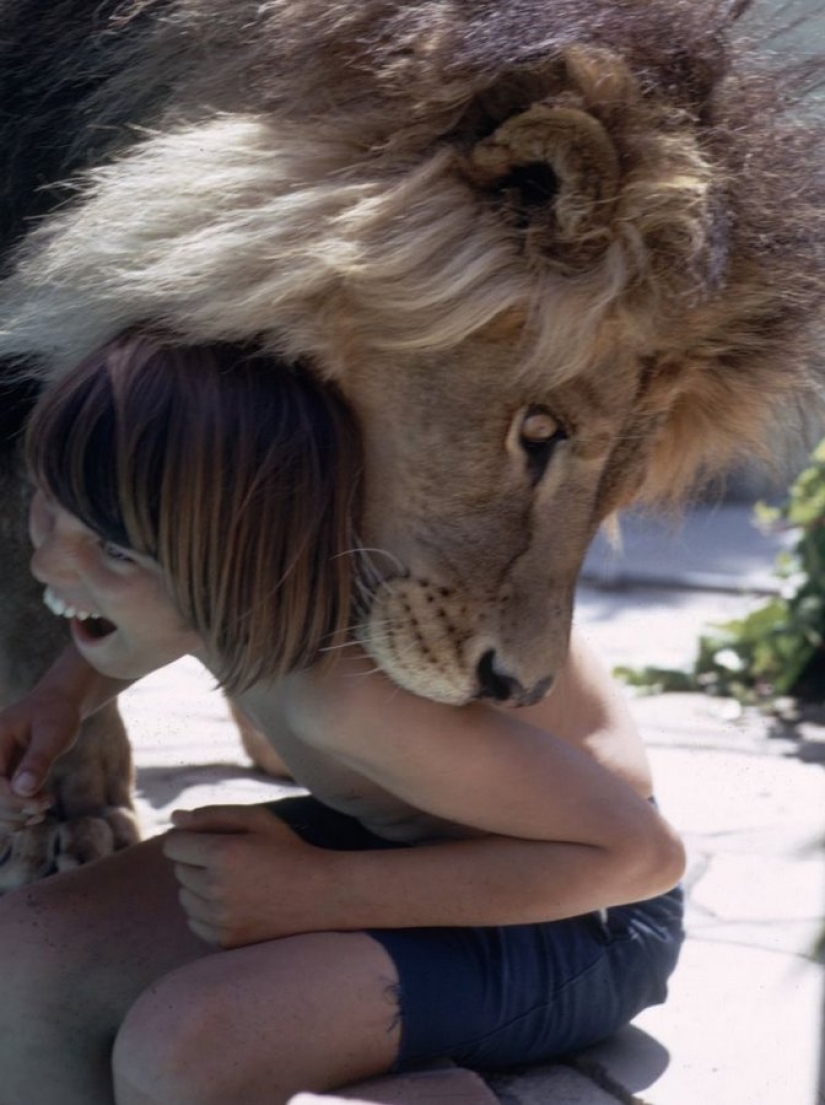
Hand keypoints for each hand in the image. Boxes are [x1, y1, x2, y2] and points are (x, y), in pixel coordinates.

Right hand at [0, 686, 80, 831]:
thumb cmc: (57, 713)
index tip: (40, 802)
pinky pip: (1, 804)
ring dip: (14, 816)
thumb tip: (23, 789)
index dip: (11, 799)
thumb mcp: (53, 733)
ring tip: (43, 808)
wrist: (58, 704)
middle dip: (15, 809)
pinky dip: (16, 813)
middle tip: (45, 805)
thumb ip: (38, 759)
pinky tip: (38, 811)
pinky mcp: (2, 776)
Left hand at [163, 805, 332, 948]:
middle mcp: (215, 889)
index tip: (211, 840)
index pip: (173, 844)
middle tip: (232, 860)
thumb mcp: (258, 820)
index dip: (190, 838)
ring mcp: (219, 919)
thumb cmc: (288, 850)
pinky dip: (207, 912)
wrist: (321, 895)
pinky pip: (195, 921)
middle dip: (197, 861)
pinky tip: (235, 902)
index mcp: (222, 854)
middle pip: (178, 870)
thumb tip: (174, 818)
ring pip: (184, 897)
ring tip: (234, 881)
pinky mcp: (224, 940)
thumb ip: (213, 815)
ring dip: (200, 887)